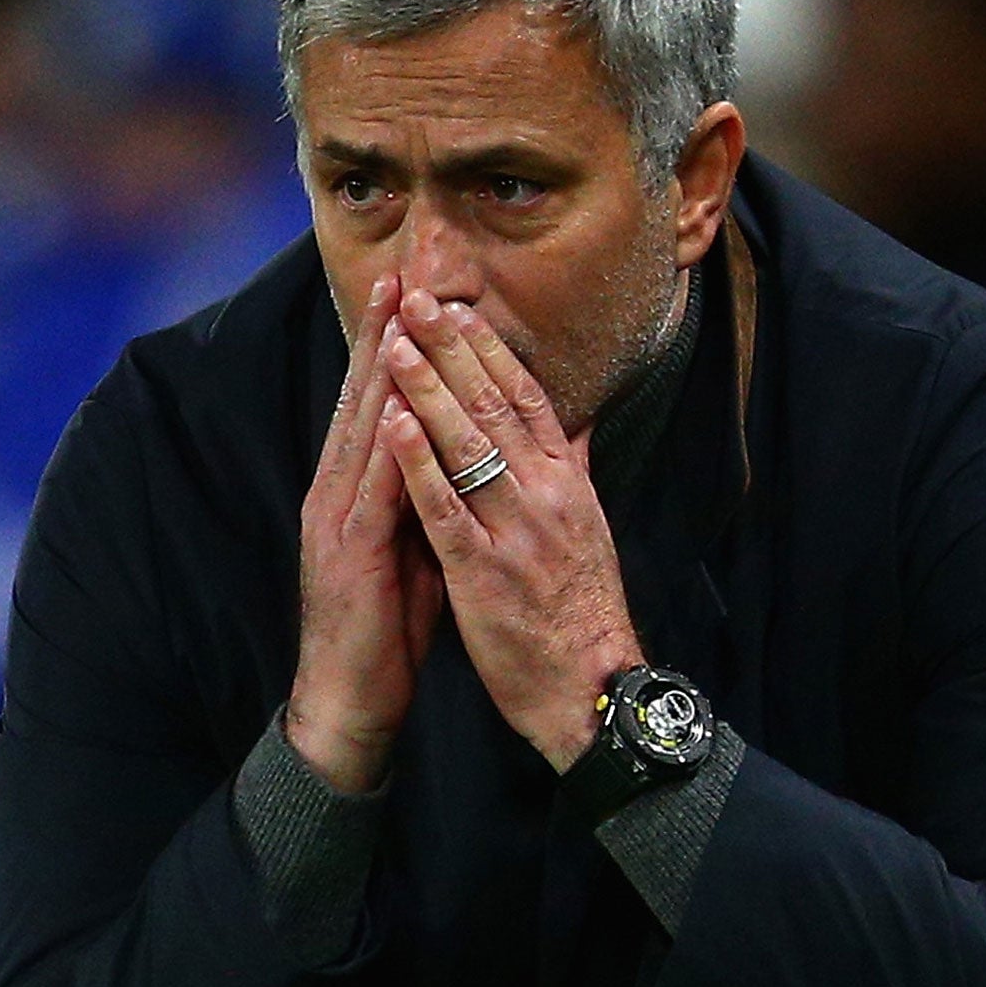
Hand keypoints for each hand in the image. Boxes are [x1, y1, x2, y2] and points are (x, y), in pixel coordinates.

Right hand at [288, 275, 444, 791]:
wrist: (352, 701)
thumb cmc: (390, 625)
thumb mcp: (419, 545)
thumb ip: (432, 494)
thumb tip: (466, 450)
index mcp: (359, 490)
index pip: (380, 404)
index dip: (397, 345)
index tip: (418, 292)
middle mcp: (338, 493)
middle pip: (363, 401)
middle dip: (384, 337)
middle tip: (402, 276)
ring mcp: (336, 522)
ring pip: (361, 433)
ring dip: (378, 375)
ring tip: (397, 319)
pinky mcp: (346, 557)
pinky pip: (369, 495)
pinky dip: (383, 451)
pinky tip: (392, 413)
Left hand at [381, 290, 642, 770]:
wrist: (590, 687)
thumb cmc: (582, 610)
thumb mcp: (589, 527)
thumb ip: (577, 470)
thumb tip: (581, 422)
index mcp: (568, 483)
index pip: (527, 399)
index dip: (490, 351)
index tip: (459, 308)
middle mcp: (547, 495)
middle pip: (495, 406)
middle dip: (452, 349)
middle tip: (418, 299)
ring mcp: (516, 531)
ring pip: (469, 445)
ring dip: (429, 389)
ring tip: (396, 343)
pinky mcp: (485, 572)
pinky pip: (446, 507)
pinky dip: (419, 462)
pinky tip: (394, 424)